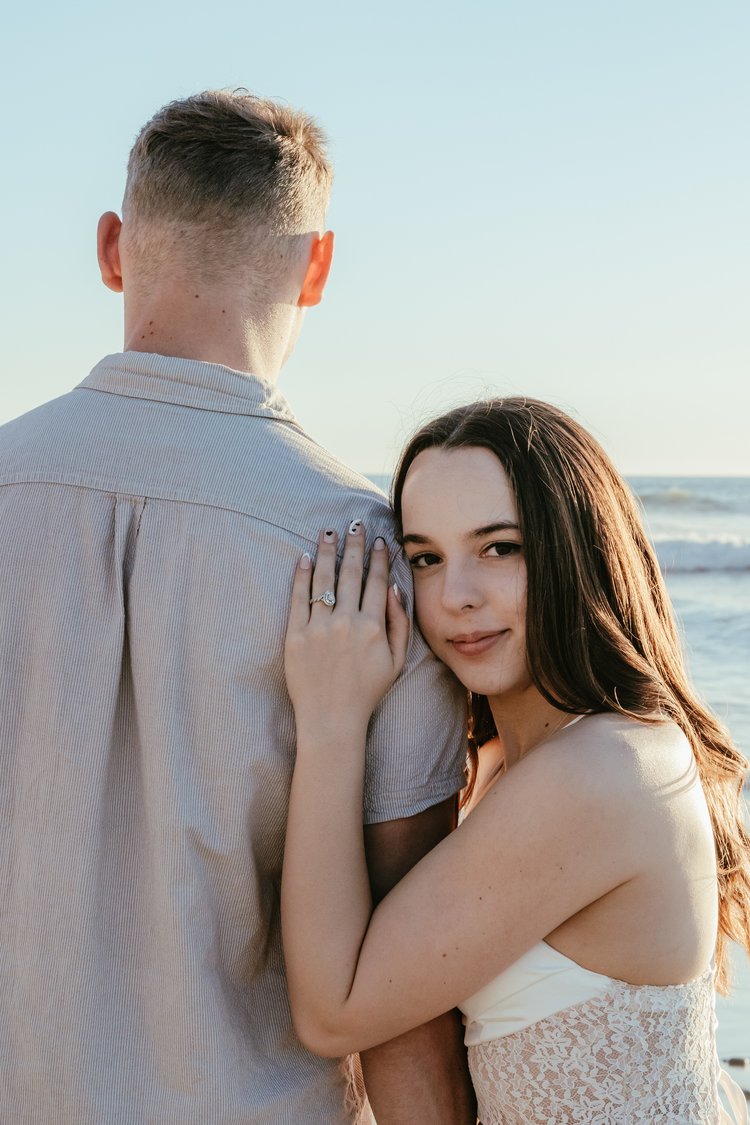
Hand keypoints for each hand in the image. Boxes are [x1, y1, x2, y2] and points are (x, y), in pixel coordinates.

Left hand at [285, 523, 409, 733]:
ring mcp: (319, 628)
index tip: (379, 540)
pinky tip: (303, 558)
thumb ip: (400, 623)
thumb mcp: (396, 661)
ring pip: (323, 579)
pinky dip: (300, 575)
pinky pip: (298, 598)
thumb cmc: (367, 692)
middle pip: (351, 573)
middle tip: (353, 523)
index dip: (378, 558)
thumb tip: (395, 589)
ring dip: (326, 552)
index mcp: (373, 626)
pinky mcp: (295, 636)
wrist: (331, 719)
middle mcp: (347, 622)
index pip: (377, 581)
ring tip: (327, 532)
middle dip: (353, 544)